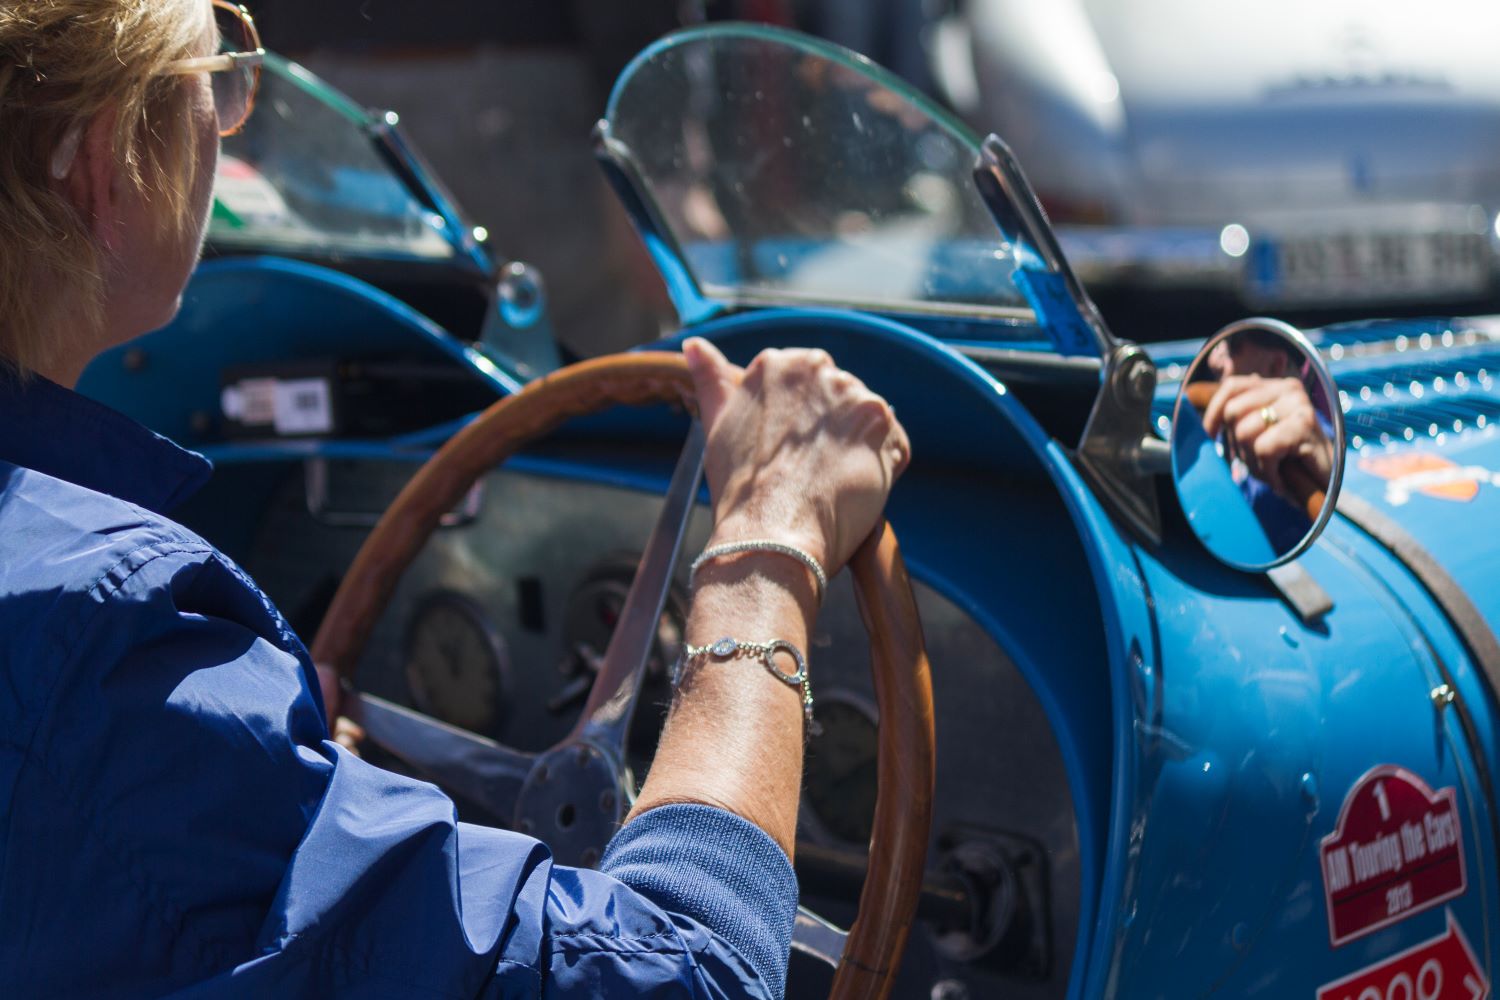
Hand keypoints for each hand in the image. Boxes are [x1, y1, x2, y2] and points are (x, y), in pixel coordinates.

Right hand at [683, 338, 909, 576]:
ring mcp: (850, 391)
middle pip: (840, 402)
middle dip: (833, 436)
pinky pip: (894, 445)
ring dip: (858, 453)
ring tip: (830, 484)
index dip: (803, 429)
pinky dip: (883, 469)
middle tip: (810, 474)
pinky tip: (854, 489)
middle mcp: (815, 367)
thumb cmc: (740, 489)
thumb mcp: (717, 424)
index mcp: (776, 364)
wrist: (770, 532)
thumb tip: (694, 345)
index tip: (792, 456)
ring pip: (868, 424)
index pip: (808, 389)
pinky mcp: (879, 422)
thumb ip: (710, 379)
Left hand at [1201, 374, 1332, 497]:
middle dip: (1238, 445)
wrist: (1324, 487)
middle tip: (1260, 461)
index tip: (1210, 435)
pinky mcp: (1305, 424)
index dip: (1213, 413)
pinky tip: (1282, 476)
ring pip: (1245, 432)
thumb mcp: (1254, 435)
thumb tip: (1197, 404)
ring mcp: (1298, 404)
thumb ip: (1235, 418)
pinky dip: (1268, 470)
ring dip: (1254, 461)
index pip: (1231, 387)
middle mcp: (1288, 388)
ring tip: (1273, 469)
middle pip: (1233, 412)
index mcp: (1274, 386)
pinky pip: (1263, 448)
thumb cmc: (1285, 462)